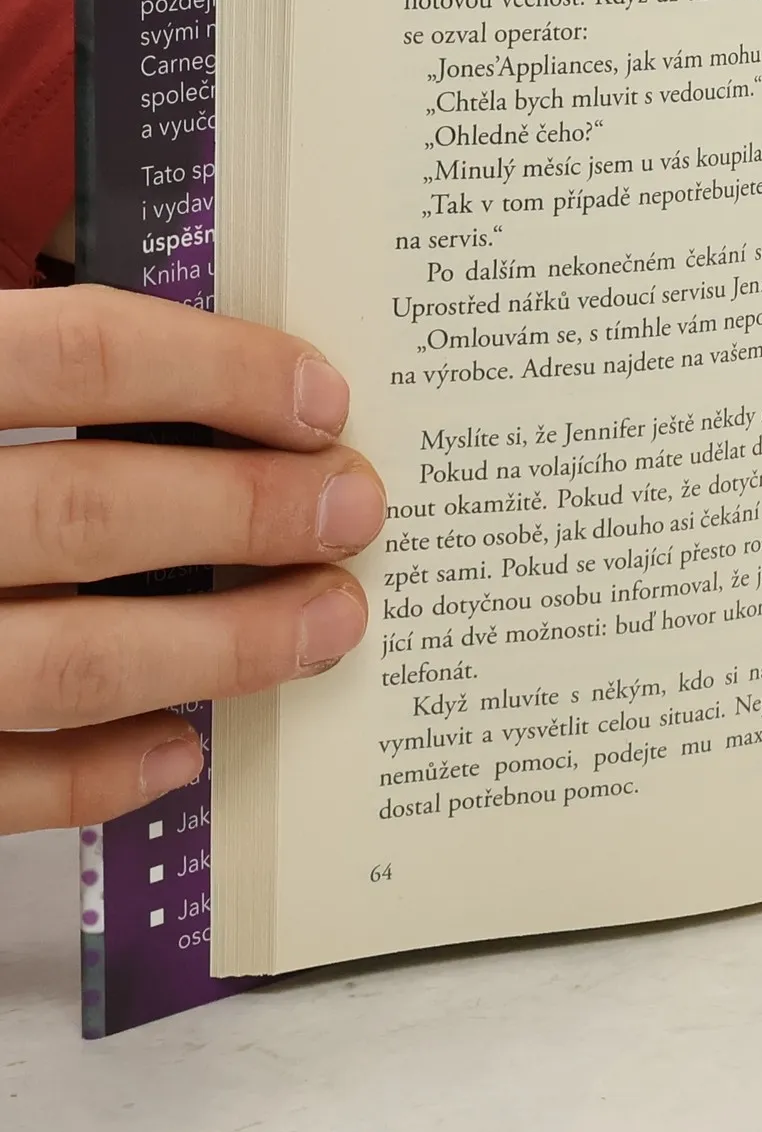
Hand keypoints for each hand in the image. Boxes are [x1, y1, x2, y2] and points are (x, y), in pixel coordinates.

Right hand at [0, 286, 383, 831]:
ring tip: (330, 621)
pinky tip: (182, 751)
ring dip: (219, 648)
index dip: (216, 370)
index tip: (325, 399)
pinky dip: (93, 776)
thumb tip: (202, 372)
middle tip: (359, 509)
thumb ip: (14, 367)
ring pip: (63, 657)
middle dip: (248, 512)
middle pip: (90, 510)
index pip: (75, 355)